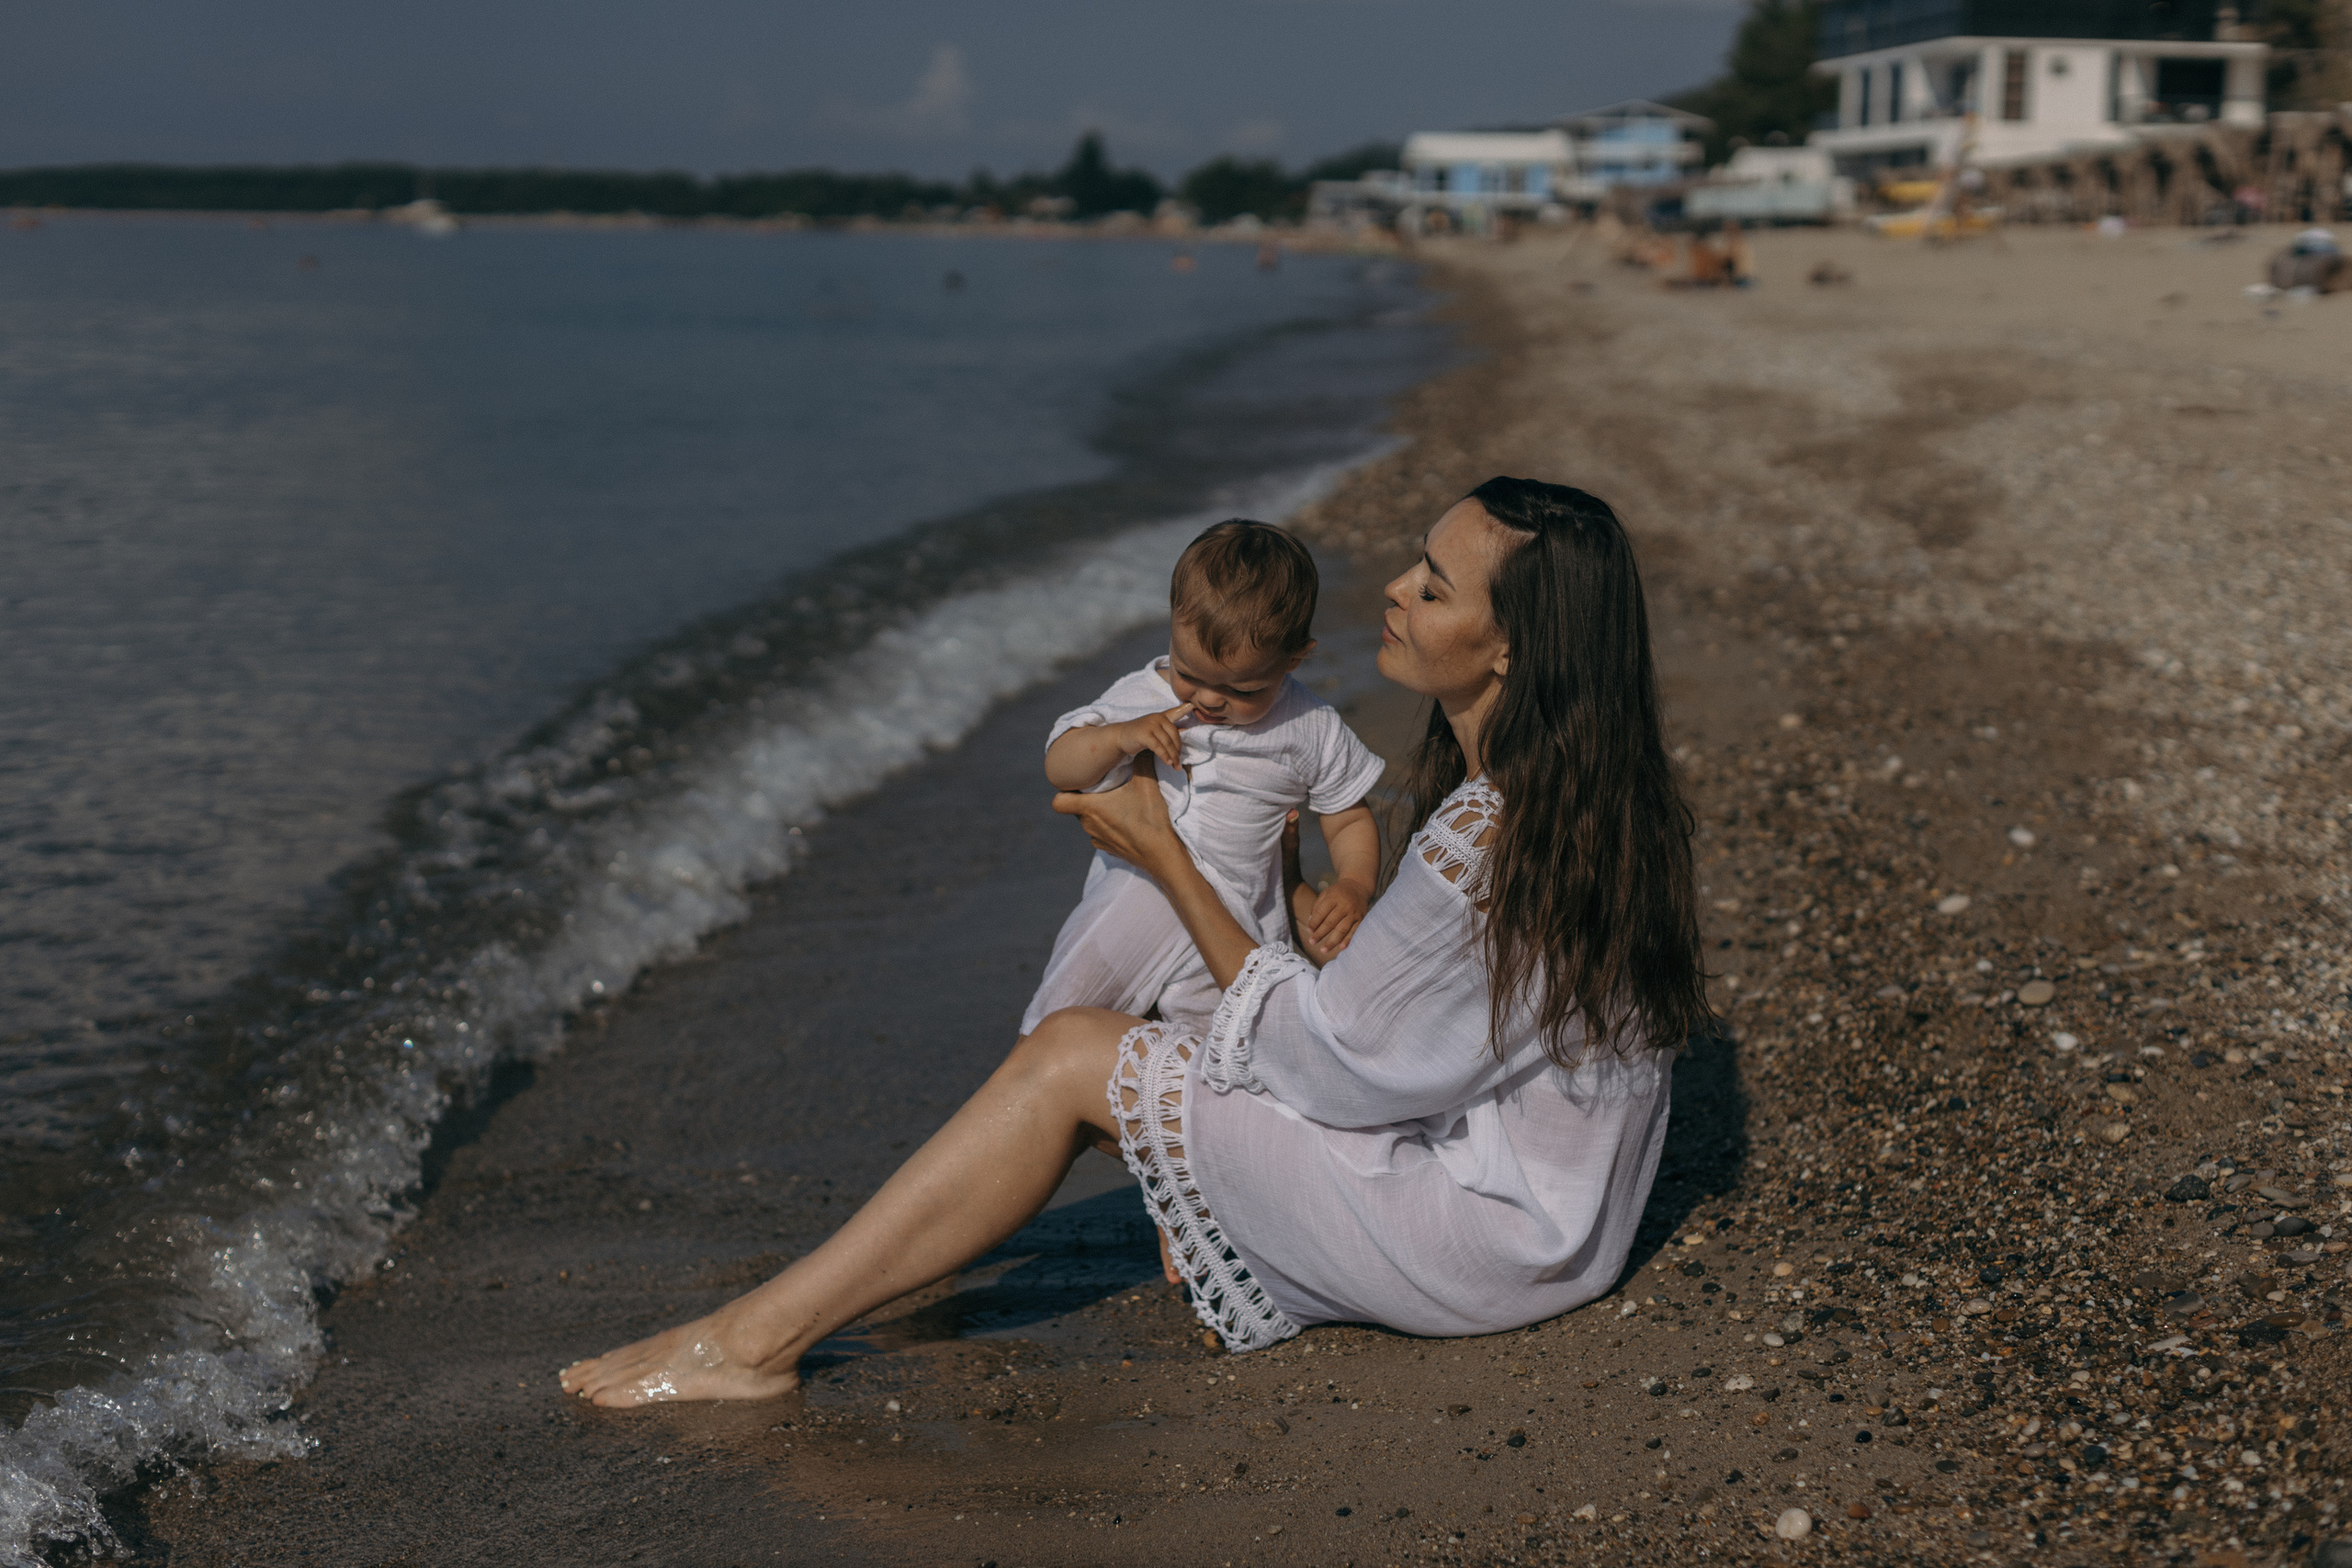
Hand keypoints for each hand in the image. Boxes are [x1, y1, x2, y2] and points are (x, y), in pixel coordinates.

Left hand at [1053, 753, 1183, 874]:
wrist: (1163, 855)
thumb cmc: (1150, 818)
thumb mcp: (1146, 784)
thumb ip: (1141, 761)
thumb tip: (1141, 745)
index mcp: (1090, 807)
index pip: (1058, 802)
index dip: (1065, 793)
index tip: (1079, 786)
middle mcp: (1088, 825)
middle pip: (1077, 809)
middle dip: (1087, 799)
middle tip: (1105, 790)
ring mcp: (1098, 840)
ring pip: (1089, 822)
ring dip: (1099, 814)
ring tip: (1118, 806)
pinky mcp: (1109, 850)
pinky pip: (1101, 835)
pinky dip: (1108, 828)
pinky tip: (1126, 823)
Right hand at [1107, 705, 1190, 769]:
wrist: (1119, 737)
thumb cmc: (1139, 735)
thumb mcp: (1155, 730)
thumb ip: (1167, 730)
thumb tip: (1184, 731)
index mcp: (1162, 717)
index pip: (1176, 712)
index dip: (1185, 708)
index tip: (1194, 704)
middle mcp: (1157, 718)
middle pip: (1174, 735)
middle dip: (1178, 750)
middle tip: (1179, 762)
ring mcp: (1150, 725)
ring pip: (1167, 742)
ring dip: (1173, 756)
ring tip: (1175, 766)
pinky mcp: (1144, 734)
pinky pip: (1158, 747)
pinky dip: (1164, 755)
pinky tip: (1167, 762)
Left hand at [1305, 878, 1371, 955]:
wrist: (1358, 886)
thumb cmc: (1338, 892)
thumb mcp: (1326, 894)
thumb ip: (1317, 908)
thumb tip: (1311, 926)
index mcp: (1333, 897)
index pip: (1321, 912)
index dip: (1314, 922)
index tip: (1309, 931)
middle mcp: (1344, 905)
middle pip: (1330, 922)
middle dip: (1320, 933)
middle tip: (1312, 942)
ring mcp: (1353, 913)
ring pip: (1342, 929)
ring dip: (1332, 941)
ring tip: (1323, 950)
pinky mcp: (1361, 919)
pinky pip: (1354, 931)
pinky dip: (1348, 940)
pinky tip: (1341, 948)